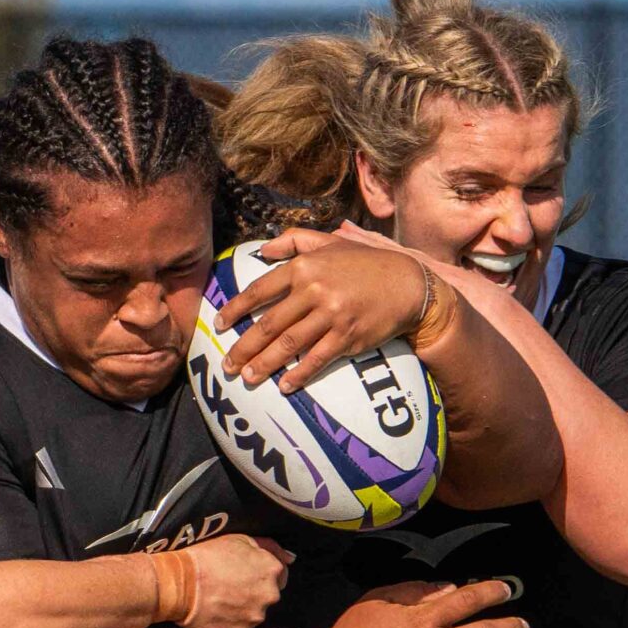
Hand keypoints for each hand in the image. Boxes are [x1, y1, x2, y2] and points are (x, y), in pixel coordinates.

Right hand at [180, 533, 291, 627]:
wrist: (181, 584)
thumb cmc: (208, 557)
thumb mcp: (240, 540)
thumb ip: (270, 548)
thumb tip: (290, 558)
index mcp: (272, 570)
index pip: (280, 575)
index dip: (260, 574)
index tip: (245, 575)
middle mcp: (270, 595)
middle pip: (268, 596)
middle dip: (254, 593)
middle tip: (231, 588)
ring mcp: (255, 616)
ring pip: (255, 613)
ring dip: (244, 609)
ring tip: (223, 601)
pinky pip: (240, 627)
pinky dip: (232, 622)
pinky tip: (218, 613)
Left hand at [219, 231, 433, 393]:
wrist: (408, 284)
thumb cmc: (365, 264)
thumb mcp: (331, 243)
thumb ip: (294, 241)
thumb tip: (261, 250)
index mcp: (306, 268)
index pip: (260, 290)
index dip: (236, 310)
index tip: (219, 325)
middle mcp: (316, 290)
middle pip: (269, 324)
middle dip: (244, 348)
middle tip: (226, 366)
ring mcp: (332, 315)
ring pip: (288, 345)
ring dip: (263, 365)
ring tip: (247, 378)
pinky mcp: (348, 337)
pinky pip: (316, 360)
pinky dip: (298, 375)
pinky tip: (283, 386)